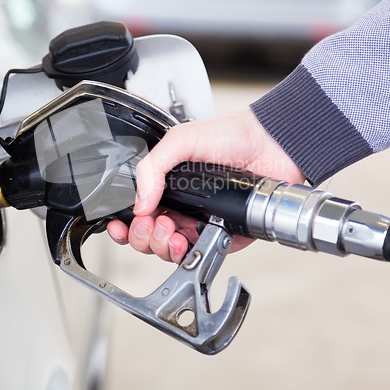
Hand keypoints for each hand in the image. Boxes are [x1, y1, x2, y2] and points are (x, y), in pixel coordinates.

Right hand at [107, 110, 303, 262]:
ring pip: (170, 250)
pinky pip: (200, 254)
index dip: (125, 223)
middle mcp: (182, 206)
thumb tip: (139, 202)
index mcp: (168, 185)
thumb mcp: (180, 140)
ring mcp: (201, 222)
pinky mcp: (222, 235)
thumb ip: (152, 168)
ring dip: (161, 246)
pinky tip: (186, 240)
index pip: (138, 211)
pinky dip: (187, 253)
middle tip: (152, 222)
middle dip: (143, 236)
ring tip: (170, 230)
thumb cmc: (230, 136)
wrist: (269, 144)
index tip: (120, 224)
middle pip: (149, 236)